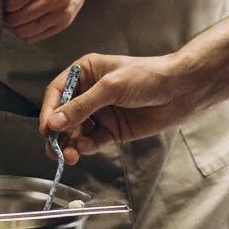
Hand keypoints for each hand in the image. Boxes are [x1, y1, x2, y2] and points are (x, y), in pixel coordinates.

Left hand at [0, 0, 99, 42]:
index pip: (14, 0)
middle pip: (18, 18)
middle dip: (6, 13)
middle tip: (7, 3)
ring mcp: (62, 11)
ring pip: (24, 31)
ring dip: (14, 25)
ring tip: (15, 11)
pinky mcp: (65, 22)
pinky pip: (35, 37)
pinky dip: (24, 32)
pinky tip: (25, 18)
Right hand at [39, 54, 199, 162]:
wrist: (181, 91)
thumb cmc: (148, 77)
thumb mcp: (111, 88)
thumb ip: (82, 107)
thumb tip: (53, 123)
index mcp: (86, 72)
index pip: (57, 92)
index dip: (49, 111)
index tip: (46, 129)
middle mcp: (89, 93)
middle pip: (63, 116)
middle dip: (57, 133)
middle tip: (54, 150)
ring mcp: (101, 113)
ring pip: (75, 132)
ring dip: (69, 144)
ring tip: (69, 155)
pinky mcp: (112, 130)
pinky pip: (92, 141)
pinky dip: (85, 147)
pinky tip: (84, 150)